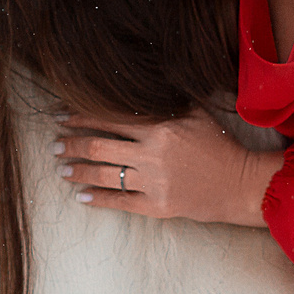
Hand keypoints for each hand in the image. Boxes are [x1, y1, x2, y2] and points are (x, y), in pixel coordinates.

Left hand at [51, 109, 277, 226]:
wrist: (239, 183)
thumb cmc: (218, 146)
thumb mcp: (196, 114)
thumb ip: (165, 102)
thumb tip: (134, 87)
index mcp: (160, 127)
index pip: (110, 119)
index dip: (81, 117)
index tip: (62, 116)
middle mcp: (153, 154)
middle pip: (100, 147)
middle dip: (72, 145)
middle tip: (54, 145)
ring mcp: (154, 182)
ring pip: (105, 175)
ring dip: (78, 171)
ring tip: (61, 169)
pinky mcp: (158, 206)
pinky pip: (120, 202)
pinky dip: (97, 199)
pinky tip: (80, 195)